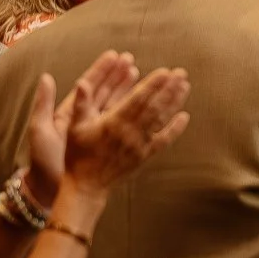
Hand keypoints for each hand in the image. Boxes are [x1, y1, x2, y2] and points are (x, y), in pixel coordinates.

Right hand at [35, 52, 190, 203]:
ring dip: (174, 103)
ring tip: (184, 86)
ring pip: (161, 121)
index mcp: (113, 123)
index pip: (137, 100)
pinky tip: (184, 116)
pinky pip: (163, 141)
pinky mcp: (144, 156)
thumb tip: (82, 82)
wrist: (86, 185)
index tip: (164, 72)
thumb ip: (81, 104)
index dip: (152, 85)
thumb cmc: (77, 154)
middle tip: (181, 73)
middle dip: (168, 89)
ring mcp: (139, 145)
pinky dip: (175, 129)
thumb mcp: (73, 127)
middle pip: (154, 107)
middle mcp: (129, 133)